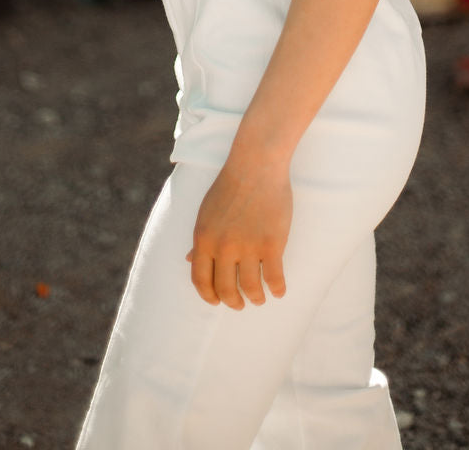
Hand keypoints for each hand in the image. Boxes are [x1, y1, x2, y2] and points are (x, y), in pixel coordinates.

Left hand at [185, 158, 290, 309]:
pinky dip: (277, 289)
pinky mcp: (272, 244)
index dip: (208, 296)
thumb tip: (189, 259)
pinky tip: (279, 291)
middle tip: (239, 304)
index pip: (200, 280)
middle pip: (225, 289)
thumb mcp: (206, 212)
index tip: (216, 301)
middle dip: (232, 302)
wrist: (256, 164)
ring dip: (255, 298)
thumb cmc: (230, 185)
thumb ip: (200, 238)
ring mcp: (248, 247)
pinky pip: (274, 278)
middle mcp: (223, 247)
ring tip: (260, 299)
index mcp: (204, 239)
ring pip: (250, 288)